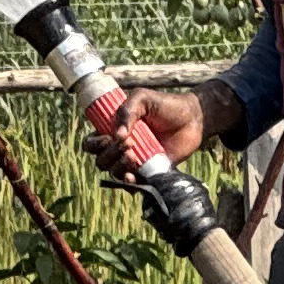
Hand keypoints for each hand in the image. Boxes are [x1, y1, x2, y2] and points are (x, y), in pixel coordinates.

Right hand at [83, 86, 218, 184]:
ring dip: (118, 166)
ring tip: (133, 156)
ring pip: (113, 173)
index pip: (91, 144)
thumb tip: (118, 135)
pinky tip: (133, 176)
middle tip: (129, 143)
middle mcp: (120, 148)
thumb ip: (127, 110)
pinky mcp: (148, 172)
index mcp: (114, 130)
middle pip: (101, 160)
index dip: (94, 144)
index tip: (108, 137)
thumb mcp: (143, 98)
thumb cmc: (166, 105)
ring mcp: (134, 161)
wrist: (192, 118)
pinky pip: (132, 184)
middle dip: (109, 154)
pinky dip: (129, 183)